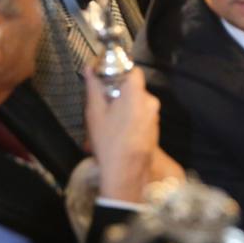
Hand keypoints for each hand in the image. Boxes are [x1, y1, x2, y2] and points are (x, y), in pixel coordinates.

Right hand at [85, 67, 181, 201]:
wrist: (125, 173)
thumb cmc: (109, 142)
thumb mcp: (95, 112)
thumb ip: (94, 87)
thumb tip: (89, 69)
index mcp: (137, 94)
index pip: (133, 70)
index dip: (120, 72)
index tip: (107, 79)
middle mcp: (150, 102)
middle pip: (134, 89)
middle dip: (119, 94)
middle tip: (103, 105)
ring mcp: (154, 117)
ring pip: (137, 104)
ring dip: (124, 109)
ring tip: (107, 123)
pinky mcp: (154, 129)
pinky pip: (141, 117)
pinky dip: (130, 120)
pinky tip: (117, 133)